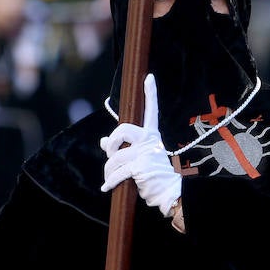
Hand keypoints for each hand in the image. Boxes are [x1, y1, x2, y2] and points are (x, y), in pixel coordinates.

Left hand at [100, 74, 180, 217]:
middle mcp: (150, 140)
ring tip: (110, 179)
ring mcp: (145, 153)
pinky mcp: (140, 166)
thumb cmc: (152, 175)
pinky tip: (106, 188)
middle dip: (111, 144)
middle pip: (122, 130)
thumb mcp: (138, 158)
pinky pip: (117, 172)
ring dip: (109, 170)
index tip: (149, 77)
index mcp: (152, 136)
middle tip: (111, 155)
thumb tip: (102, 141)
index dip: (150, 93)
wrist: (168, 192)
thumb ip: (122, 148)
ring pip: (115, 156)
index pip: (151, 111)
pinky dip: (110, 181)